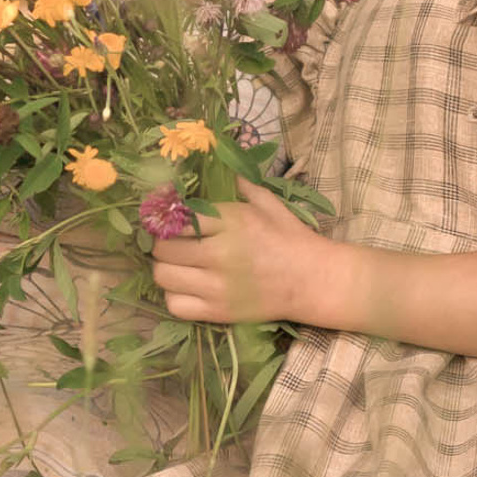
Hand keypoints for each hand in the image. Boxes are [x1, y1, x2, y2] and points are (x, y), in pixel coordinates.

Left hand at [150, 180, 344, 326]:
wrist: (313, 281)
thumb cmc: (289, 238)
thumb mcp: (267, 203)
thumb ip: (237, 184)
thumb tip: (213, 164)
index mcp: (232, 222)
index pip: (177, 217)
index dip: (166, 215)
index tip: (168, 216)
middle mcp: (220, 254)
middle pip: (162, 248)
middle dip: (163, 241)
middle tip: (173, 241)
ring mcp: (218, 287)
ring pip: (163, 276)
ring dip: (166, 268)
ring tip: (178, 264)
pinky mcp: (219, 312)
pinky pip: (175, 305)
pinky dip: (174, 295)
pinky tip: (187, 287)